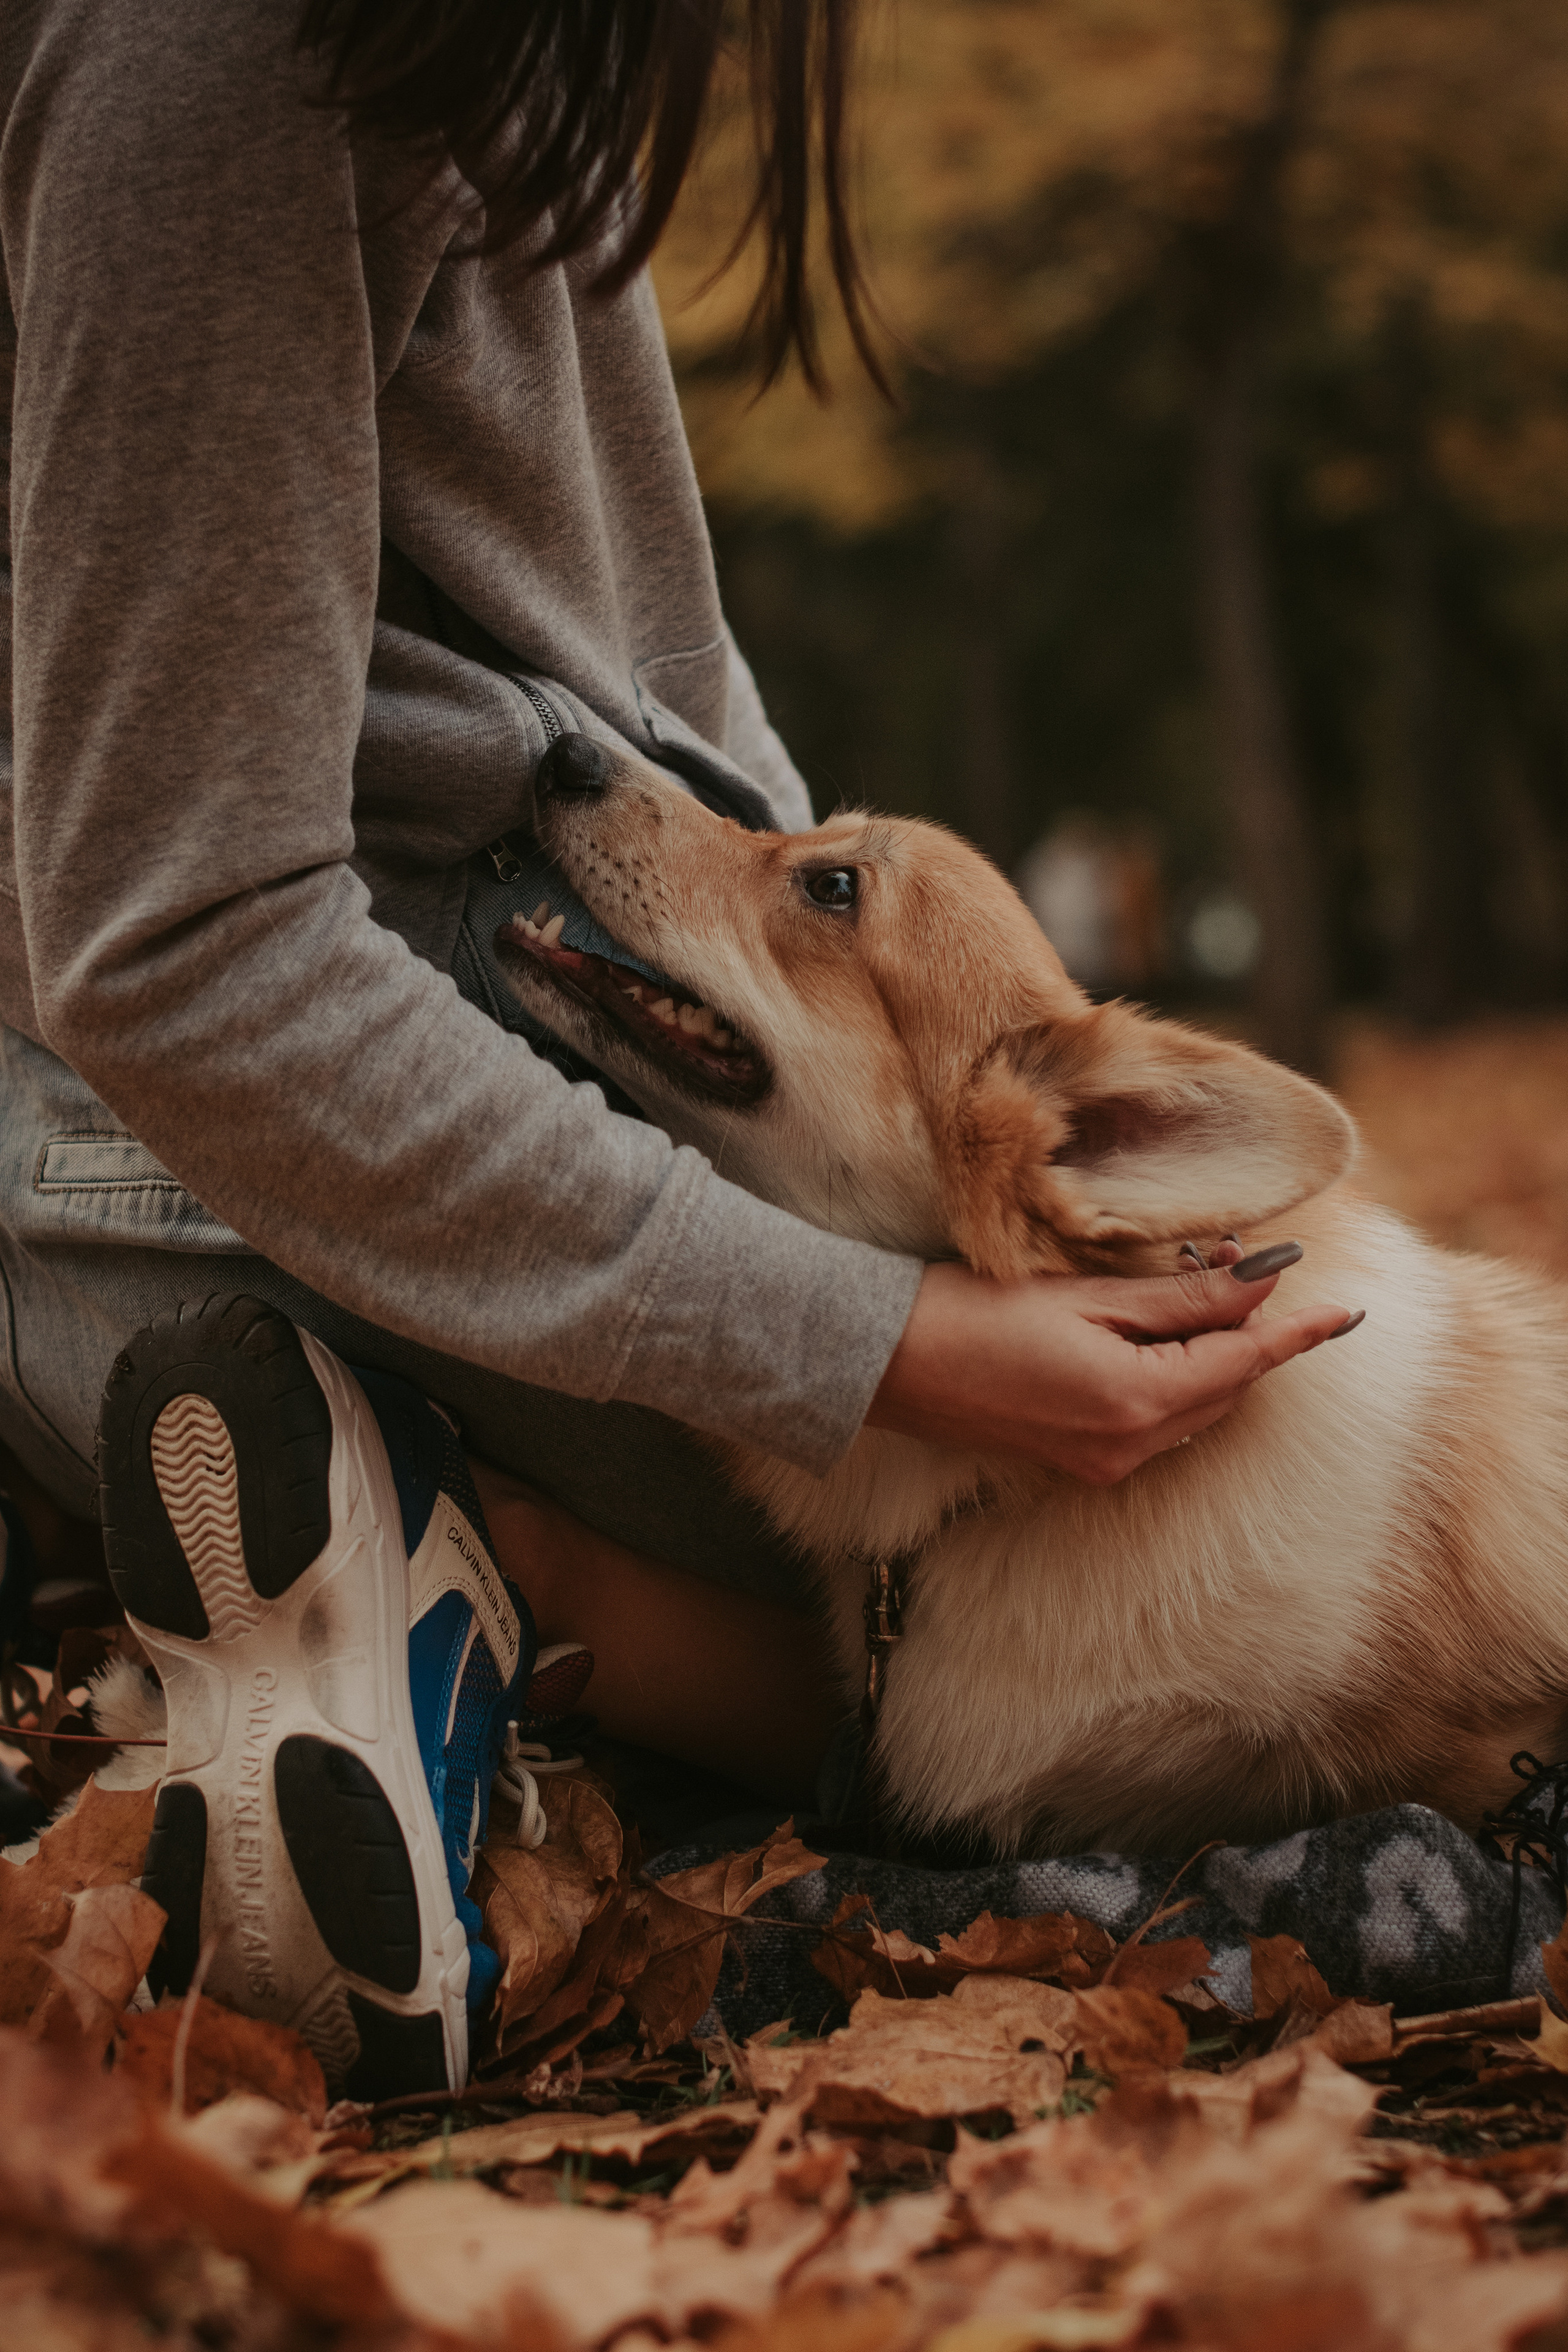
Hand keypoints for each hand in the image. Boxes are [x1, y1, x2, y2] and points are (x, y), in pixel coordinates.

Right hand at [864, 1252, 1359, 1484]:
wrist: (886, 1362)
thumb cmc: (975, 1313)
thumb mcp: (1086, 1296)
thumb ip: (1181, 1297)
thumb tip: (1260, 1281)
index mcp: (1138, 1402)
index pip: (1246, 1361)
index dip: (1298, 1332)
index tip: (1346, 1310)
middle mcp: (1131, 1447)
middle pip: (1225, 1388)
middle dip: (1245, 1330)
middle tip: (1239, 1261)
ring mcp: (1103, 1462)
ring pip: (1193, 1404)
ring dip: (1208, 1351)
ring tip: (1195, 1285)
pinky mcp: (1078, 1460)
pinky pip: (1155, 1419)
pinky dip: (1172, 1376)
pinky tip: (1154, 1331)